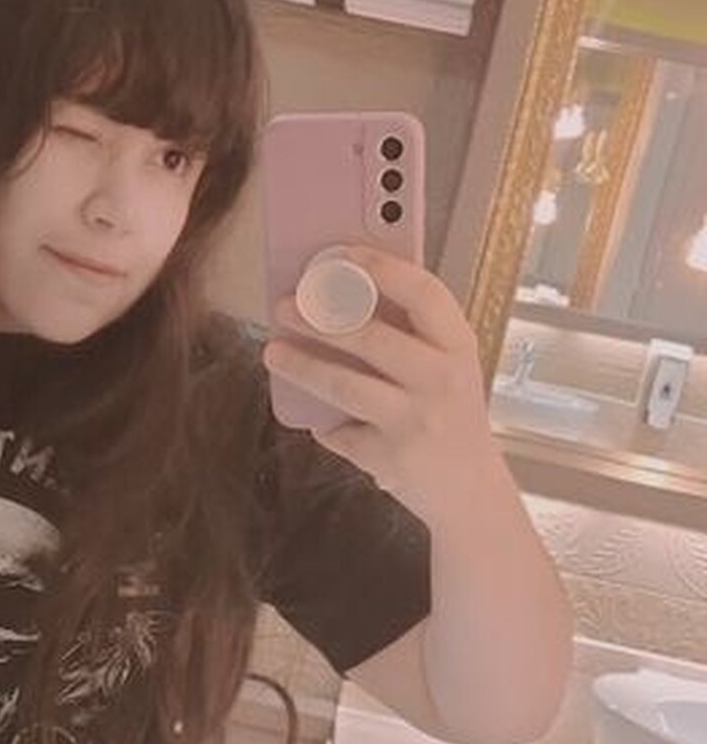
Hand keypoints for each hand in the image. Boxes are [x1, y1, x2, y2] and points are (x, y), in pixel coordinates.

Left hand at [261, 243, 505, 525]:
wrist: (471, 490)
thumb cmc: (449, 413)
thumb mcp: (445, 367)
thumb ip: (409, 335)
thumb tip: (340, 294)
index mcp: (458, 347)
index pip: (424, 294)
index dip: (381, 269)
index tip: (341, 254)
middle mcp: (442, 380)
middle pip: (372, 338)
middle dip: (320, 319)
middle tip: (284, 305)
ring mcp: (415, 421)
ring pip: (345, 385)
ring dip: (302, 366)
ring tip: (273, 351)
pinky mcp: (390, 458)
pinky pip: (340, 432)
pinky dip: (323, 425)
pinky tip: (315, 419)